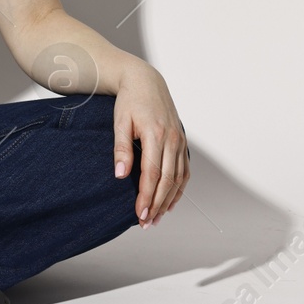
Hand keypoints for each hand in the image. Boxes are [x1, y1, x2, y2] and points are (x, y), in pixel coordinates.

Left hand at [111, 59, 188, 227]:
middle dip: (157, 205)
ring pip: (179, 178)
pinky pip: (184, 170)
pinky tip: (169, 201)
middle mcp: (172, 139)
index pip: (152, 174)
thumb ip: (121, 148)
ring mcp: (180, 140)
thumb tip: (120, 175)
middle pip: (168, 180)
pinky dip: (179, 188)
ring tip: (156, 218)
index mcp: (156, 134)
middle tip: (146, 223)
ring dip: (168, 200)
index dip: (147, 197)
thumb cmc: (129, 101)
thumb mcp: (120, 122)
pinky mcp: (182, 141)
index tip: (139, 214)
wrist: (145, 81)